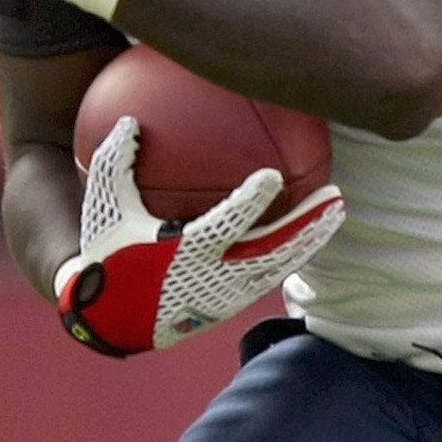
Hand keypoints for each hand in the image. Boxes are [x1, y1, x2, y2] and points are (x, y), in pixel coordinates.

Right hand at [58, 114, 343, 355]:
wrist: (112, 321)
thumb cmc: (109, 256)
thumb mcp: (103, 208)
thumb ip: (116, 162)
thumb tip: (130, 120)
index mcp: (182, 253)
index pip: (223, 226)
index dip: (249, 203)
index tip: (272, 177)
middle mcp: (212, 277)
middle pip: (272, 252)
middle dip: (306, 226)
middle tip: (335, 196)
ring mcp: (227, 295)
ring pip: (280, 266)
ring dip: (312, 238)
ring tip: (337, 210)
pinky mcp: (233, 305)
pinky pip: (272, 274)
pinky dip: (295, 252)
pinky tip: (312, 230)